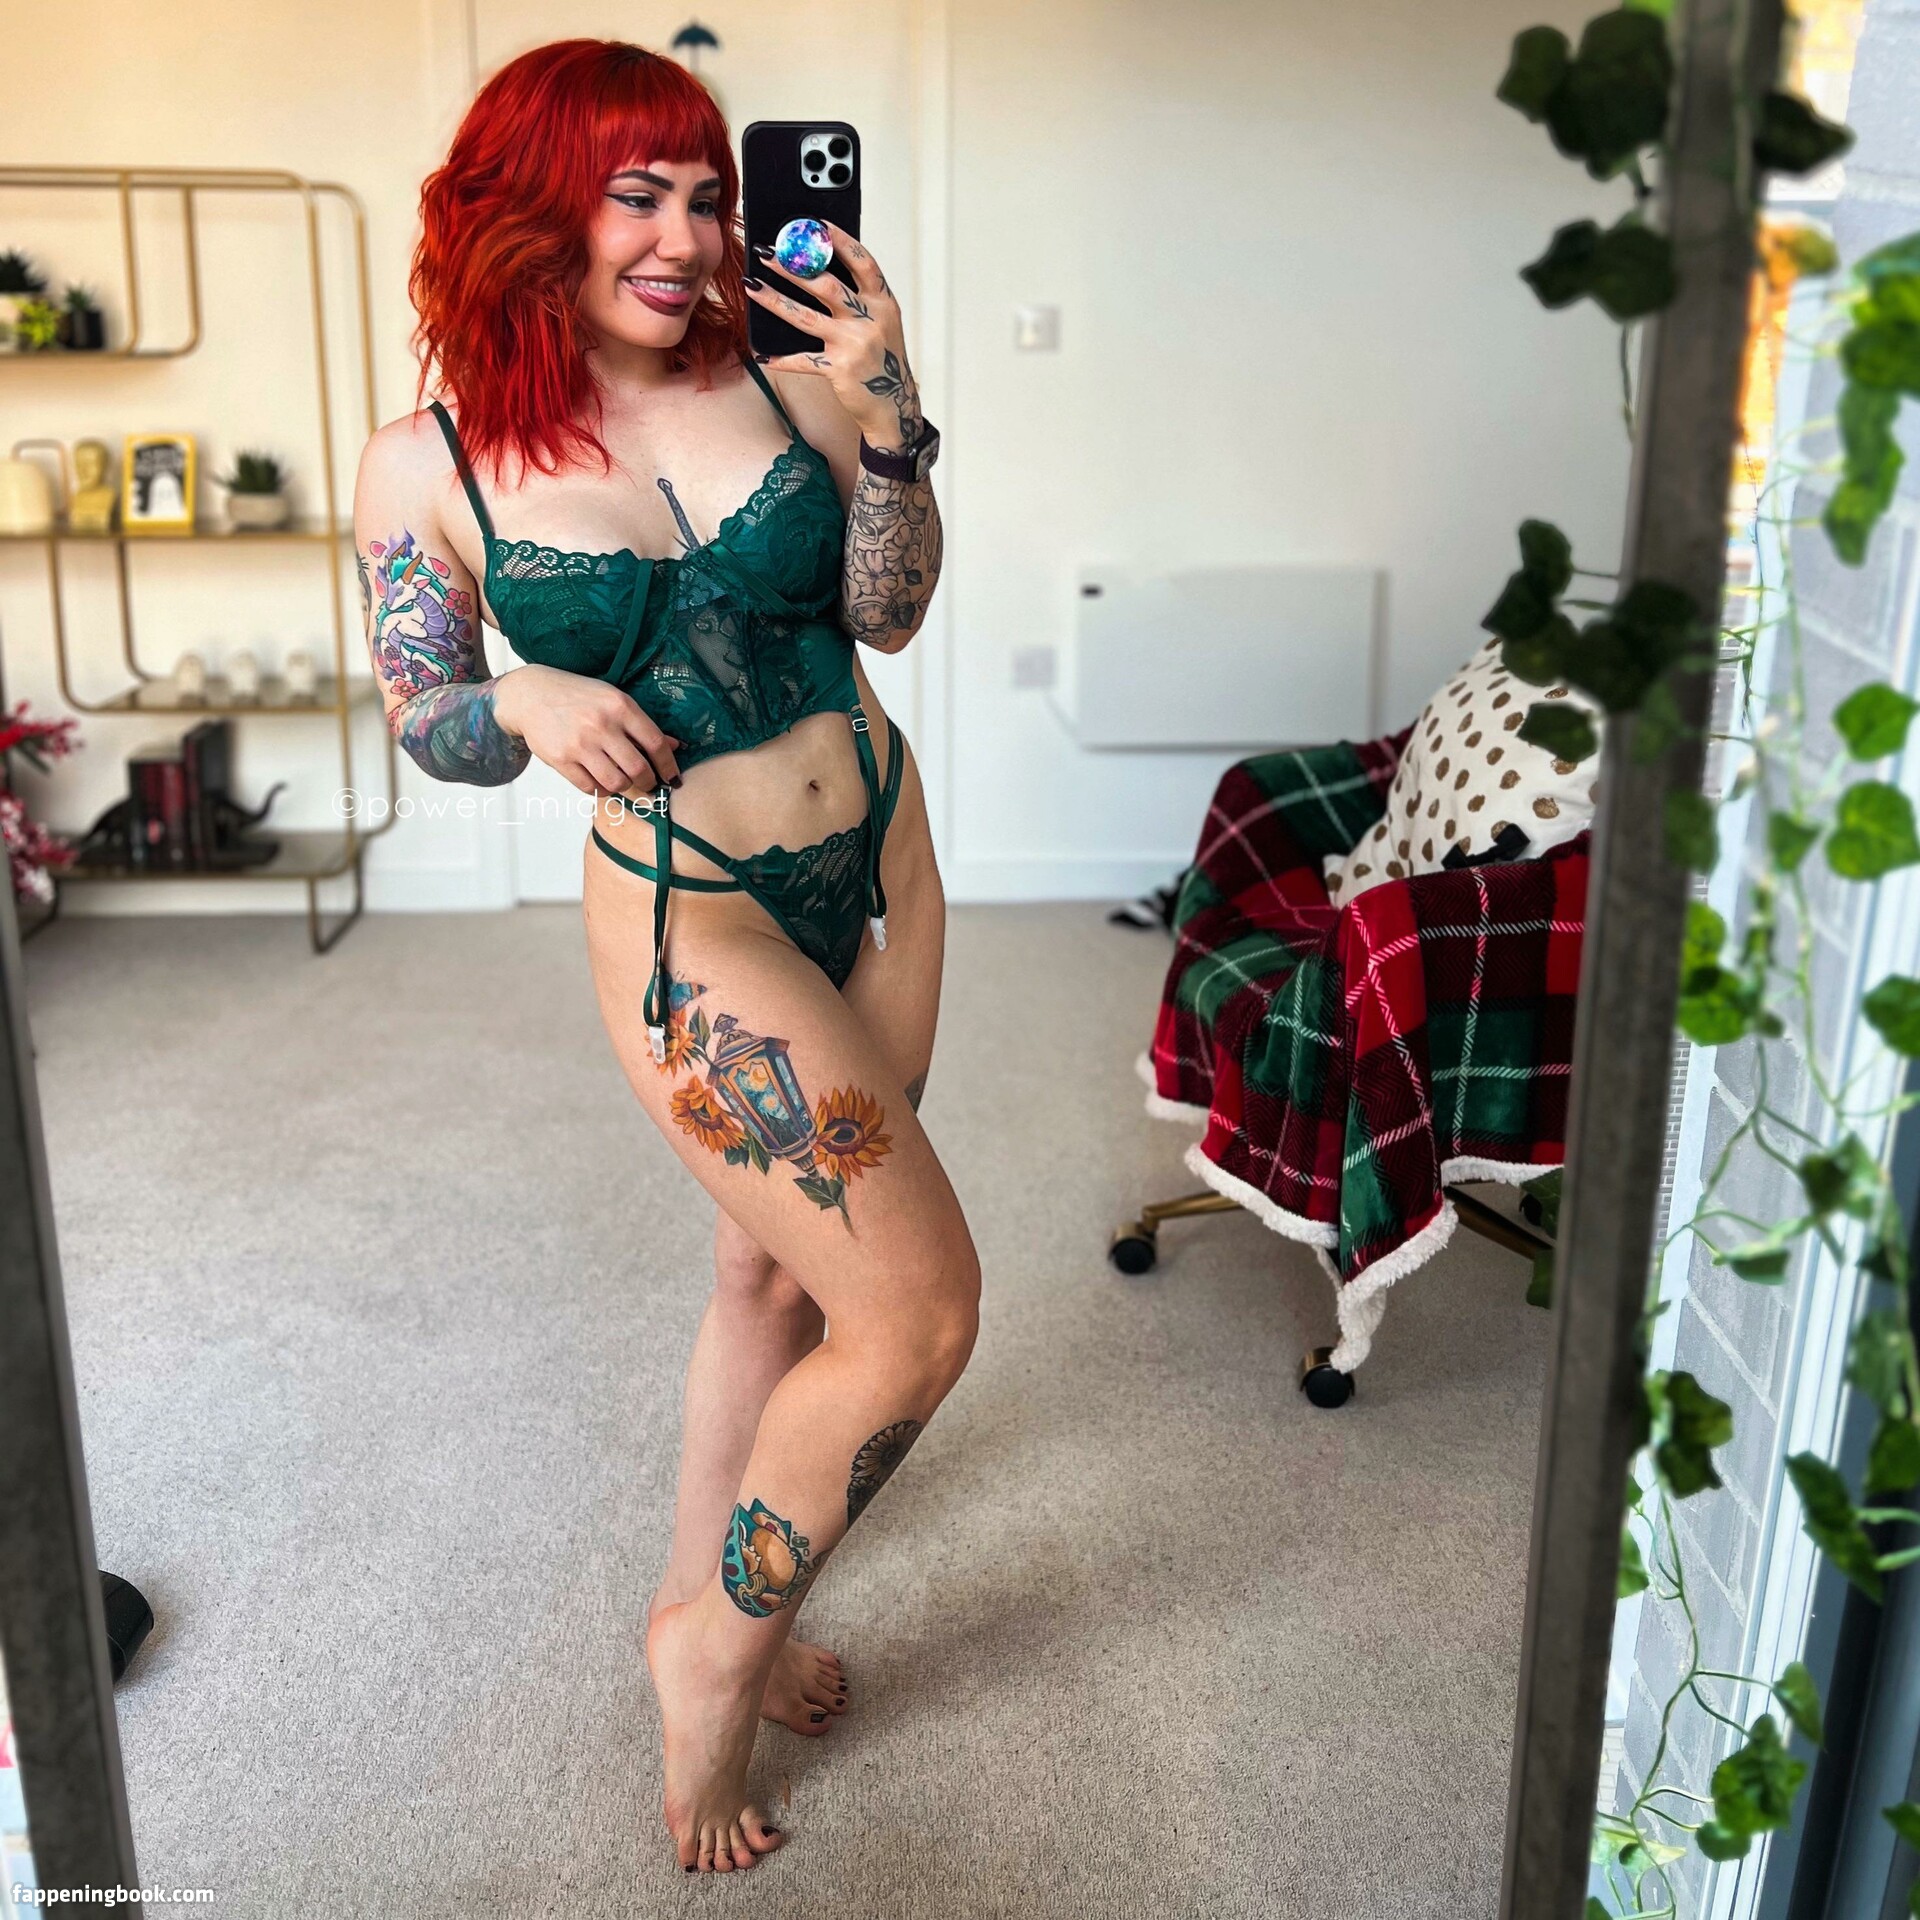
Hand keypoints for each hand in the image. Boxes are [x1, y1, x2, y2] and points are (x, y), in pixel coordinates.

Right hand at [493, 663, 681, 795]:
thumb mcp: (612, 699)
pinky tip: (602, 781)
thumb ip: (641, 724)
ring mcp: (580, 744)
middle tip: (649, 783)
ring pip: (616, 782)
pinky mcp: (561, 760)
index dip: (668, 765)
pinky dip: (601, 789)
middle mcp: (601, 725)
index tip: (673, 777)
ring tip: (624, 780)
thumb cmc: (577, 696)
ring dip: (625, 787)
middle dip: (649, 782)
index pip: (655, 743)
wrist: (531, 694)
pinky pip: (590, 788)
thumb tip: (675, 746)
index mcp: (619, 706)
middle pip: (638, 768)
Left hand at [746, 223, 921, 449]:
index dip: (840, 241)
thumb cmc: (883, 361)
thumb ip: (861, 300)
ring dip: (775, 300)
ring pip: (806, 316)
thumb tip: (821, 270)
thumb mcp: (882, 325)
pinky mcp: (839, 368)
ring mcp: (854, 344)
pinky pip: (803, 359)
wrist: (893, 406)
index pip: (863, 262)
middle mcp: (870, 320)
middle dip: (792, 266)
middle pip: (826, 284)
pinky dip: (782, 359)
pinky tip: (762, 354)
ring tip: (752, 285)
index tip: (817, 225)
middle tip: (767, 253)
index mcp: (883, 303)